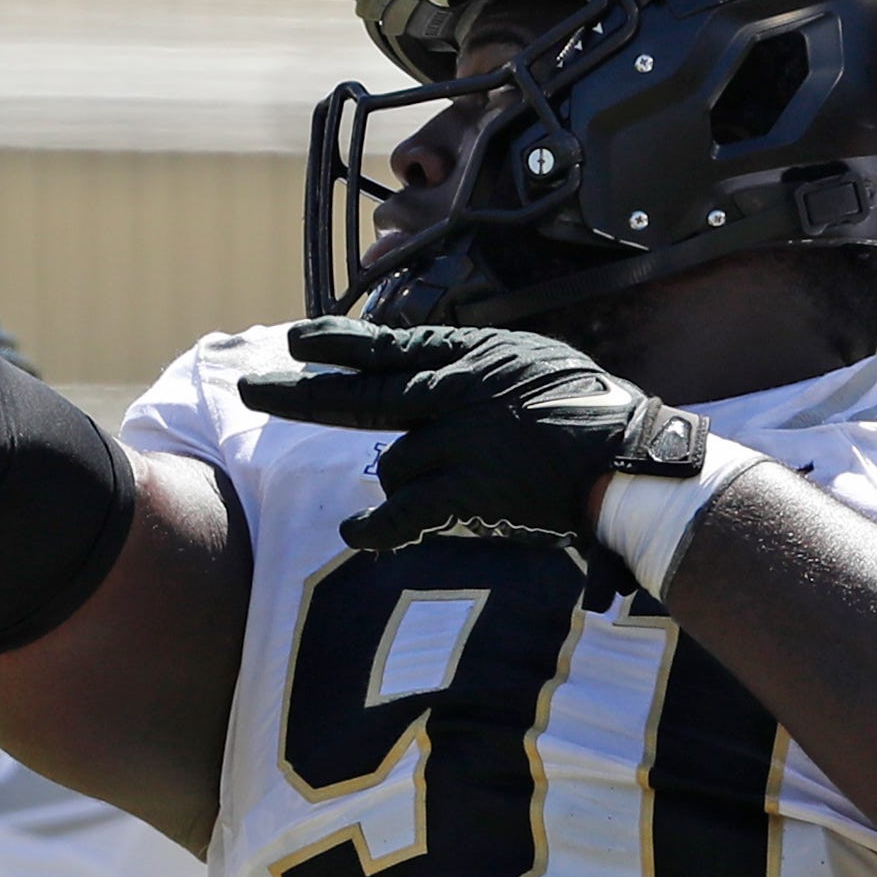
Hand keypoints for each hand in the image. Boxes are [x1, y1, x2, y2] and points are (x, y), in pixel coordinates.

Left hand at [237, 318, 708, 553]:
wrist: (626, 456)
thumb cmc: (592, 411)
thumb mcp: (531, 361)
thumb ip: (480, 367)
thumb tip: (439, 373)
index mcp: (470, 359)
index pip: (387, 348)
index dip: (337, 344)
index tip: (297, 340)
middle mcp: (452, 393)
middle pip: (359, 395)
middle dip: (299, 393)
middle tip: (250, 387)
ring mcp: (455, 440)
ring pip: (395, 467)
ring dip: (409, 483)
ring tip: (462, 491)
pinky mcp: (466, 488)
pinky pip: (402, 512)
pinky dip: (377, 528)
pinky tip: (356, 536)